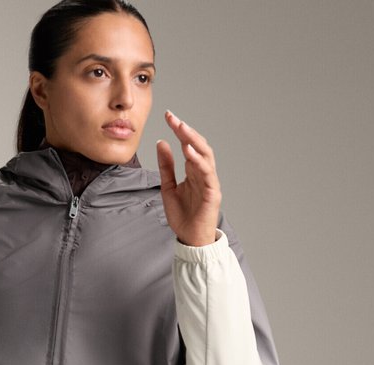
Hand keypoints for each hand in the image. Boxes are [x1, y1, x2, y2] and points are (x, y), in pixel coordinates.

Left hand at [156, 109, 221, 246]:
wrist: (190, 239)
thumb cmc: (183, 216)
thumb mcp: (168, 188)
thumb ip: (166, 167)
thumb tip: (161, 143)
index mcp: (193, 171)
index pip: (188, 145)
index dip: (179, 130)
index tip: (168, 116)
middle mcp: (203, 173)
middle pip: (198, 145)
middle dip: (186, 130)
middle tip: (173, 118)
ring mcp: (209, 181)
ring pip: (205, 155)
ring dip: (193, 140)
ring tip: (181, 128)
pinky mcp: (212, 192)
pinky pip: (207, 172)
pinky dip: (198, 160)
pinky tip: (188, 150)